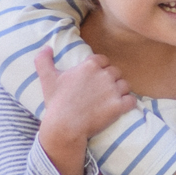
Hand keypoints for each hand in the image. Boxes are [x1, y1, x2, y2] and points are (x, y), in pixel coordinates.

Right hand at [35, 46, 134, 174]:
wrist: (64, 126)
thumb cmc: (56, 102)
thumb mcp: (47, 78)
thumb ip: (44, 60)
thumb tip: (46, 47)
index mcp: (90, 66)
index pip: (103, 60)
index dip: (101, 68)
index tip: (95, 79)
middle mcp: (104, 75)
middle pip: (116, 72)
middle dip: (111, 80)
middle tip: (102, 91)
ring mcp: (113, 91)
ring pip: (125, 85)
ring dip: (120, 91)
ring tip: (110, 100)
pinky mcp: (119, 106)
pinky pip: (131, 100)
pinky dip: (128, 103)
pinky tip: (120, 107)